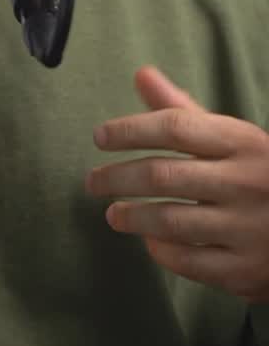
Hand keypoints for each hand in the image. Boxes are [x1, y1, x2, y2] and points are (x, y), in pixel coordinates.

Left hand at [85, 65, 268, 302]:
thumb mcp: (232, 138)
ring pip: (170, 221)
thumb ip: (183, 111)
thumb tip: (142, 75)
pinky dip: (160, 250)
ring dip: (131, 216)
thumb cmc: (260, 174)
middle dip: (117, 177)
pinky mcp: (245, 270)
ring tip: (112, 212)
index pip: (175, 127)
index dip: (130, 130)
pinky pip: (188, 261)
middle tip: (93, 181)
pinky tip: (149, 239)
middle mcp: (247, 182)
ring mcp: (248, 228)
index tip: (100, 137)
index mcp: (243, 142)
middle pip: (163, 175)